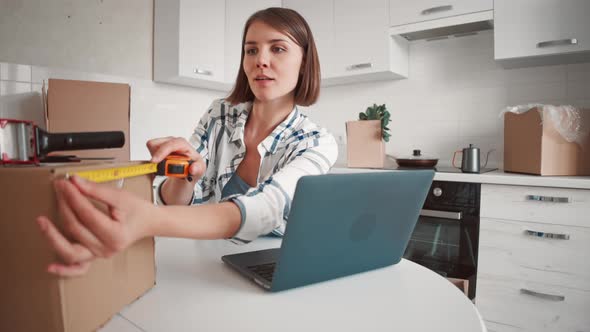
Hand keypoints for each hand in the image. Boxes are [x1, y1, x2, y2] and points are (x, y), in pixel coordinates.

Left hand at [36, 175, 157, 276]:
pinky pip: (78, 268)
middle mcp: (107, 249)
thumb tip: (74, 182)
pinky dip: (64, 270)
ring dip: (53, 236)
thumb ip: (96, 190)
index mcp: (116, 234)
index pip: (87, 214)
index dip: (73, 197)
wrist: (148, 222)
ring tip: (41, 221)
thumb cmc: (137, 210)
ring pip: (70, 250)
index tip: (65, 184)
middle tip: (59, 190)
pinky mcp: (94, 257)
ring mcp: (99, 255)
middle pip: (76, 228)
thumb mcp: (120, 196)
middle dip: (64, 206)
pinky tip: (50, 266)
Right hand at [146, 137, 205, 180]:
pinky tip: (161, 164)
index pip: (171, 144)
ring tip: (165, 166)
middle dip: (157, 157)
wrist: (187, 170)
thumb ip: (198, 169)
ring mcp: (165, 143)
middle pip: (158, 144)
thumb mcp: (199, 169)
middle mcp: (173, 141)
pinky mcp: (158, 147)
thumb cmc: (193, 166)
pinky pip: (150, 151)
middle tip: (161, 169)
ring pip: (152, 147)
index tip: (155, 161)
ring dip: (156, 159)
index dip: (162, 152)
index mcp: (183, 144)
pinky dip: (153, 159)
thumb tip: (192, 168)